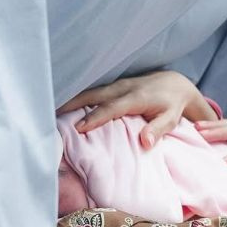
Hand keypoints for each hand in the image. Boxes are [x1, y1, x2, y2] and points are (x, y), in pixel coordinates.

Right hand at [57, 70, 216, 148]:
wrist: (175, 84)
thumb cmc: (173, 105)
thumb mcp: (171, 119)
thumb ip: (158, 129)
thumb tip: (146, 143)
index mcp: (136, 97)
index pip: (112, 108)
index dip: (96, 118)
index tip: (80, 128)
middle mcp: (123, 88)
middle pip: (94, 95)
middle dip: (73, 104)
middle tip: (51, 115)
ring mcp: (117, 85)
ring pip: (91, 92)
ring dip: (72, 100)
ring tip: (51, 111)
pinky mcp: (114, 85)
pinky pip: (94, 92)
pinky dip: (79, 98)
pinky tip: (65, 107)